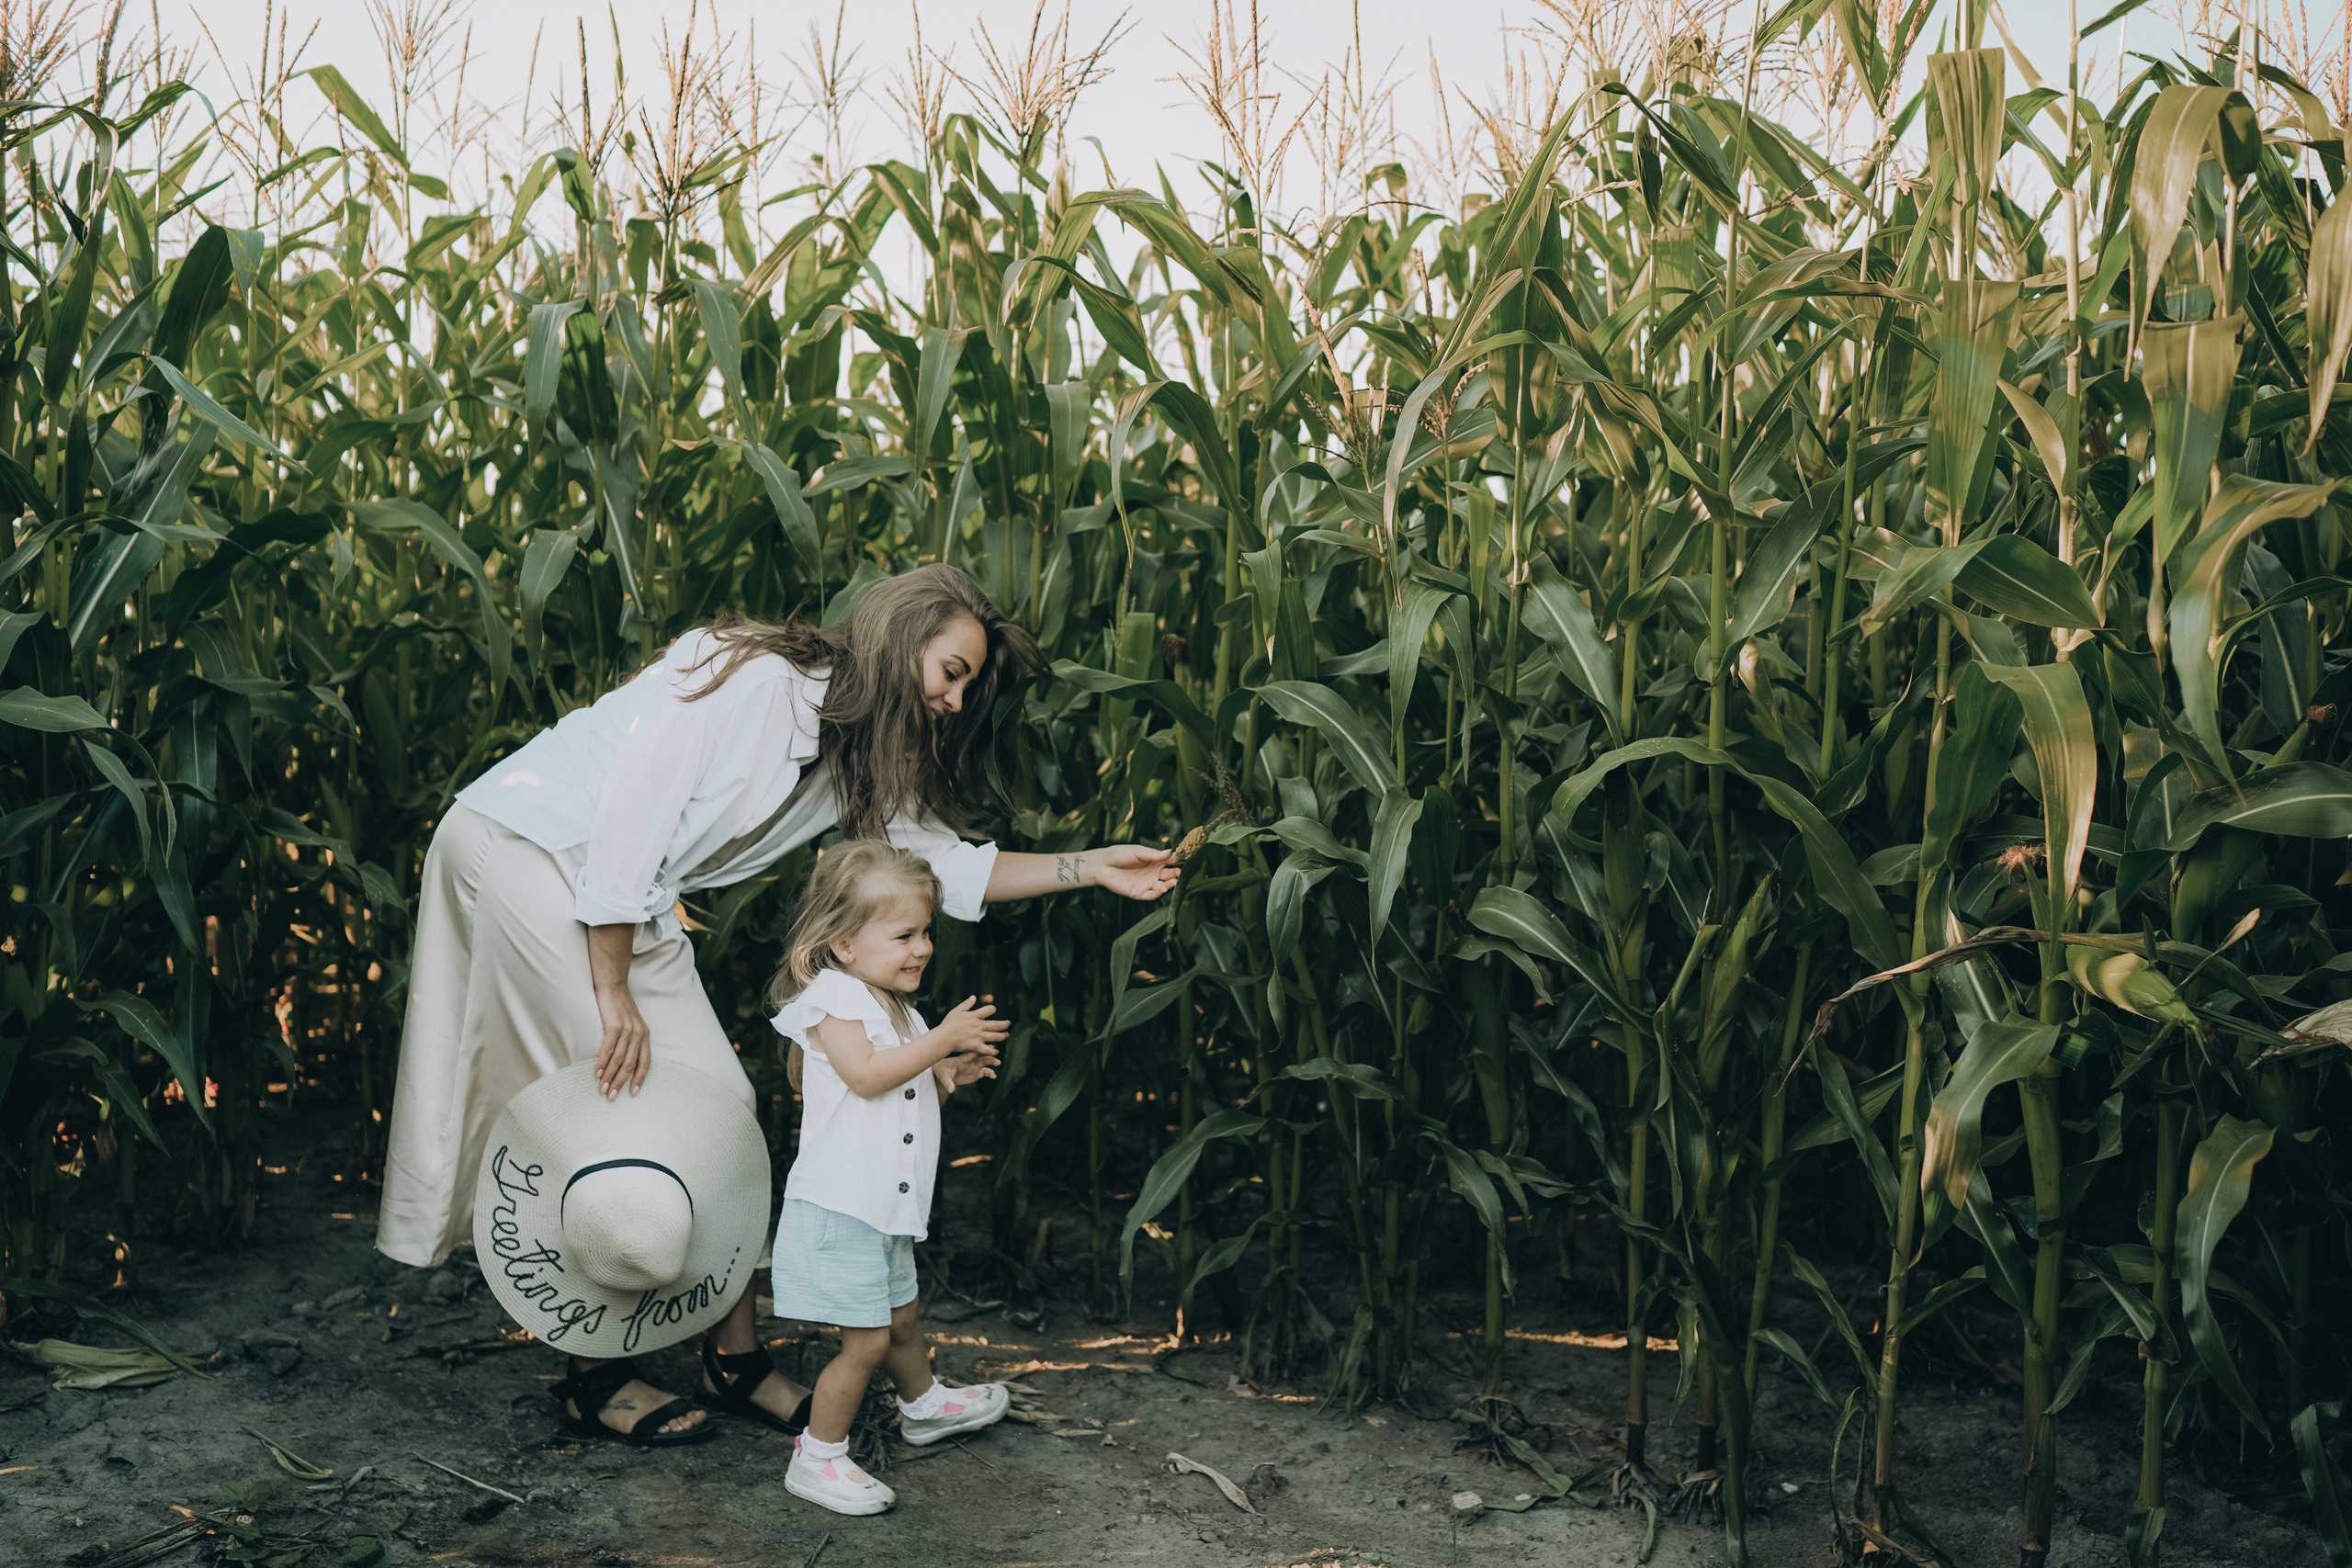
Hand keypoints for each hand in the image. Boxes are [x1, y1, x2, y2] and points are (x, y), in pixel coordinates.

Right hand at [593, 980, 652, 1098]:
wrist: (613, 986)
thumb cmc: (619, 1007)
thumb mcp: (631, 1025)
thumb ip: (630, 1042)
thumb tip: (621, 1063)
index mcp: (645, 1036)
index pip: (645, 1063)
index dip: (639, 1079)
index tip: (633, 1093)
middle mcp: (639, 1034)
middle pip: (630, 1064)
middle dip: (620, 1083)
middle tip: (611, 1096)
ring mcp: (627, 1030)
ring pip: (619, 1059)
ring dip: (609, 1077)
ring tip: (602, 1089)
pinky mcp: (614, 1025)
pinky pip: (608, 1049)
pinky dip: (602, 1063)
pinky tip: (597, 1073)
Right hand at [933, 995, 1009, 1066]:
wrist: (944, 1038)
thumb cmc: (948, 1024)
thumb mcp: (956, 1011)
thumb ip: (967, 1004)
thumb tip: (974, 997)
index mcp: (974, 1016)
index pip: (989, 1010)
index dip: (993, 1009)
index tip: (994, 1010)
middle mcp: (978, 1026)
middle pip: (997, 1024)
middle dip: (1005, 1024)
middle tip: (1008, 1023)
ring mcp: (978, 1037)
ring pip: (996, 1036)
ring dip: (1003, 1036)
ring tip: (1006, 1035)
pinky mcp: (976, 1046)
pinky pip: (988, 1049)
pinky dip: (994, 1050)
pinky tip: (996, 1050)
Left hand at [933, 1050, 996, 1095]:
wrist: (944, 1074)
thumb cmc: (942, 1072)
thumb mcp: (944, 1077)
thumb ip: (948, 1083)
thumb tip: (951, 1090)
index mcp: (961, 1059)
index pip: (970, 1054)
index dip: (977, 1051)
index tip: (984, 1048)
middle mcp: (970, 1061)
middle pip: (980, 1056)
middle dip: (987, 1054)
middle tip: (996, 1052)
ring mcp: (974, 1066)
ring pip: (984, 1062)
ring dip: (991, 1061)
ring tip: (998, 1063)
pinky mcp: (976, 1072)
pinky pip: (985, 1072)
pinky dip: (990, 1073)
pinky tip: (994, 1076)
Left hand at [1090, 843, 1178, 901]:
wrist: (1102, 866)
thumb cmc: (1119, 854)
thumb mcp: (1138, 851)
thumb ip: (1154, 854)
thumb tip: (1171, 852)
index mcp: (1155, 860)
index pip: (1171, 861)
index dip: (1179, 861)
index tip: (1187, 860)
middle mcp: (1154, 872)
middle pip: (1170, 875)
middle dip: (1177, 875)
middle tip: (1179, 874)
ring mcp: (1147, 883)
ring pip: (1163, 886)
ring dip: (1169, 885)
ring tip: (1172, 882)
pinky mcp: (1139, 893)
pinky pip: (1152, 895)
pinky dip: (1158, 894)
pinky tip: (1161, 889)